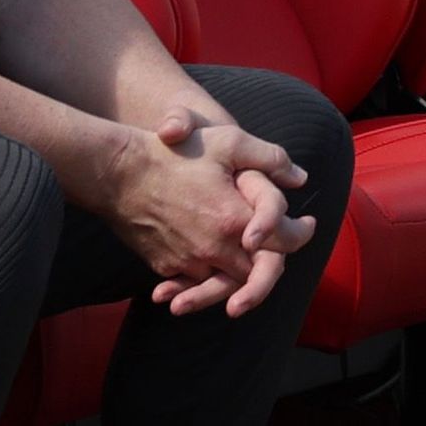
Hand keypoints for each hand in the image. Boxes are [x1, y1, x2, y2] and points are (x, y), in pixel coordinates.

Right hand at [103, 105, 316, 317]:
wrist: (117, 174)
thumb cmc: (173, 154)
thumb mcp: (228, 143)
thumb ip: (270, 158)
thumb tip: (300, 176)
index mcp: (235, 221)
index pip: (284, 244)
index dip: (301, 235)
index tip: (308, 225)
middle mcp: (214, 249)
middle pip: (257, 273)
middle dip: (273, 263)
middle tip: (281, 249)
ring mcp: (188, 262)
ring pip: (227, 282)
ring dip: (241, 274)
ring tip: (249, 258)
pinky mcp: (165, 267)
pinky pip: (194, 283)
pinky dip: (206, 280)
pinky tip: (210, 270)